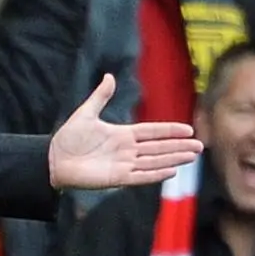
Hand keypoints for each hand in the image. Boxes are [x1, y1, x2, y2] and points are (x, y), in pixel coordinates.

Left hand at [47, 76, 202, 190]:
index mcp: (122, 134)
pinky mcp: (117, 178)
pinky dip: (156, 174)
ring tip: (192, 157)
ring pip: (154, 161)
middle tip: (200, 146)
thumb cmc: (69, 138)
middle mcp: (127, 150)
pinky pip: (141, 176)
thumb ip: (101, 97)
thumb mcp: (86, 113)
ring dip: (174, 159)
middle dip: (179, 147)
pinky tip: (171, 170)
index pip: (152, 132)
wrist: (54, 160)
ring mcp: (124, 165)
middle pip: (159, 148)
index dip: (170, 131)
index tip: (188, 130)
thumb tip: (109, 76)